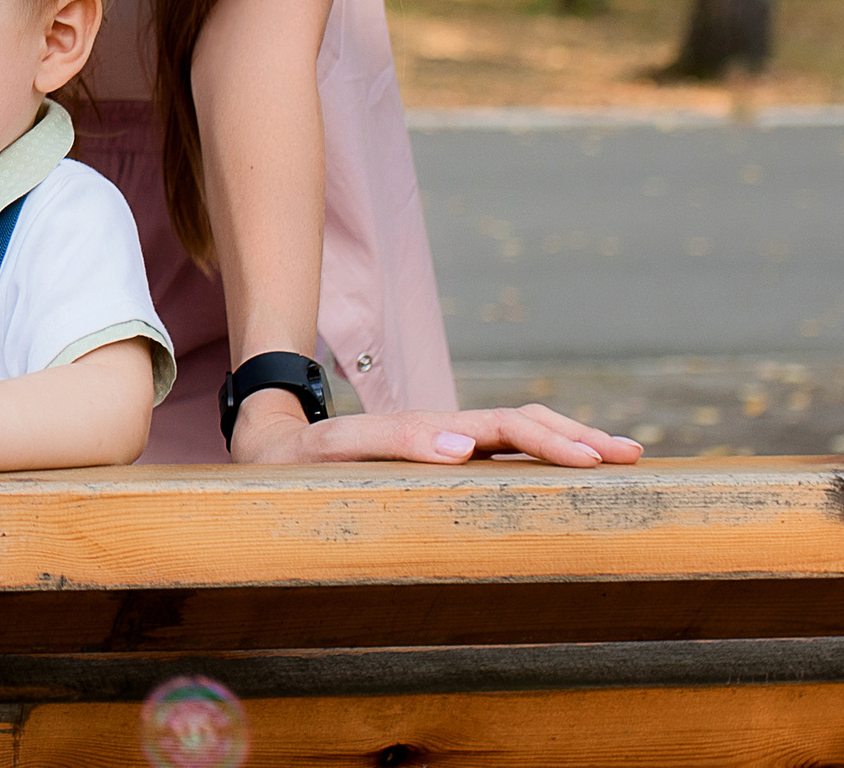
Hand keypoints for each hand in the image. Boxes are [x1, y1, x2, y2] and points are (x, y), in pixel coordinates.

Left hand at [228, 393, 643, 466]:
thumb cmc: (299, 459)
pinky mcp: (439, 466)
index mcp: (427, 430)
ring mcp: (444, 448)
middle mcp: (443, 435)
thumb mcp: (333, 449)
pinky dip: (540, 461)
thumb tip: (464, 445)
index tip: (590, 459)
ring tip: (620, 456)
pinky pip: (500, 459)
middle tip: (632, 455)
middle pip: (521, 425)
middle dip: (577, 437)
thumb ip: (391, 441)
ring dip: (567, 442)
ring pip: (517, 437)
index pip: (501, 429)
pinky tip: (569, 476)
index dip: (547, 441)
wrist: (269, 452)